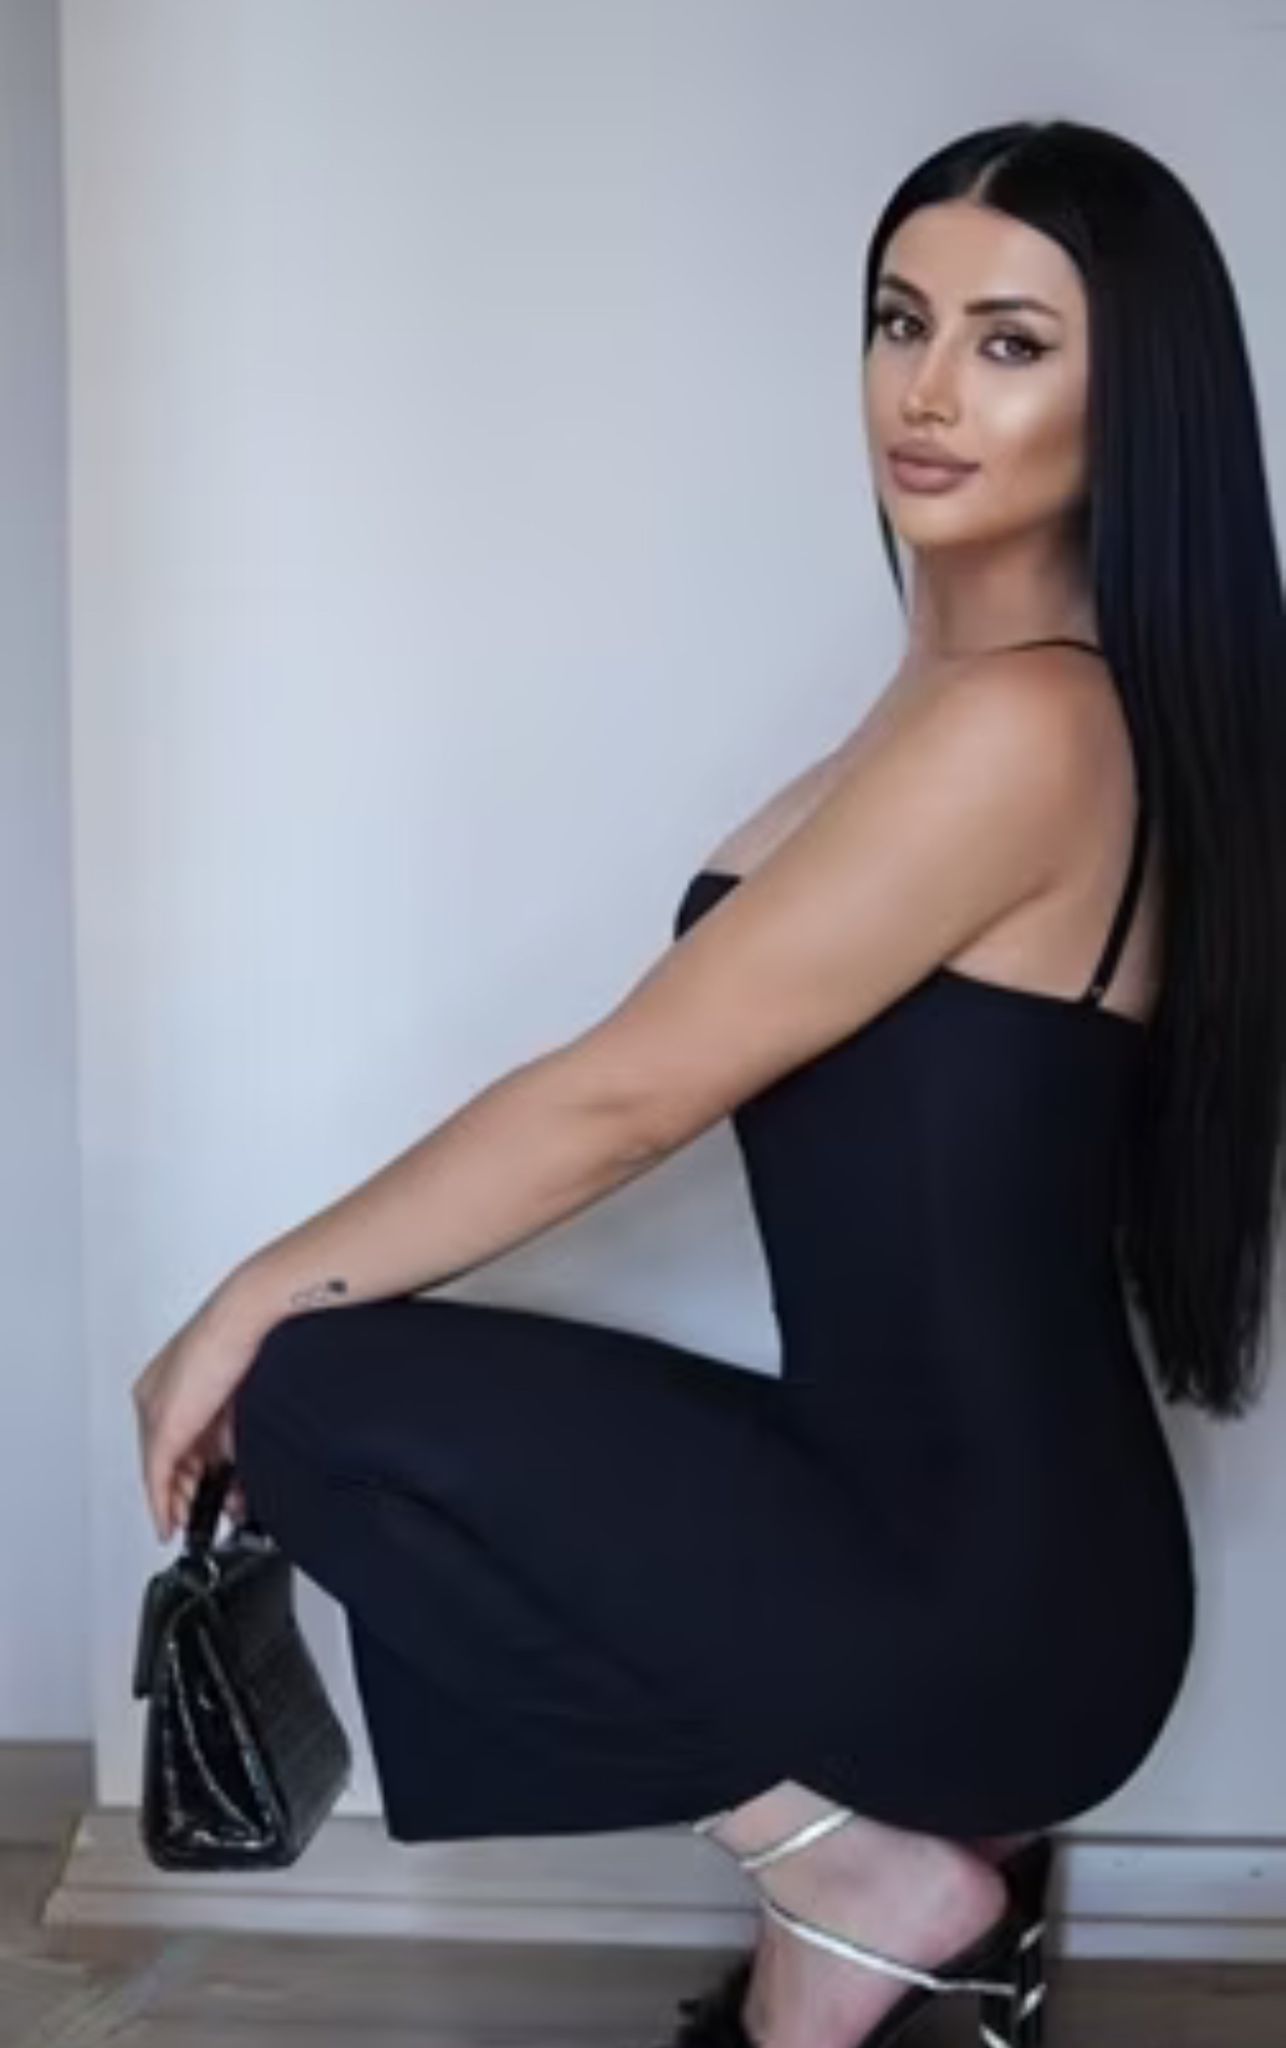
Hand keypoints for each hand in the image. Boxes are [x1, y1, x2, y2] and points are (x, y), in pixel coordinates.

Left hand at [131, 1302, 262, 1542]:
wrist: (250, 1315)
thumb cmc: (254, 1337)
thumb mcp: (239, 1391)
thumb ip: (232, 1424)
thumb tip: (239, 1457)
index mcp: (172, 1382)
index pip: (172, 1437)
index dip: (184, 1471)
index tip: (196, 1492)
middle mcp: (156, 1395)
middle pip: (164, 1458)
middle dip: (183, 1492)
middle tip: (197, 1515)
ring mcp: (157, 1409)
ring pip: (160, 1470)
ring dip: (178, 1500)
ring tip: (192, 1520)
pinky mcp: (166, 1424)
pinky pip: (158, 1475)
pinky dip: (164, 1503)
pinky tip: (170, 1521)